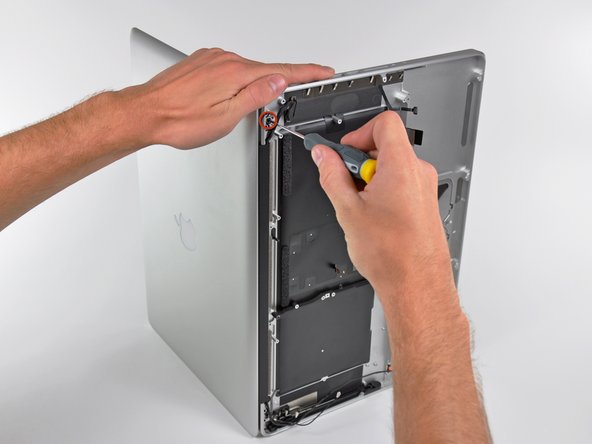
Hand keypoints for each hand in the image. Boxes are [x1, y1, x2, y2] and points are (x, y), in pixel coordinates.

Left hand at [117, 48, 334, 149]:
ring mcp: (211, 59)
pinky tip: (224, 98)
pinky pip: (229, 70)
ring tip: (236, 112)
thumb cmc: (180, 120)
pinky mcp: (201, 62)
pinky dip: (235, 82)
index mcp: (236, 73)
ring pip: (245, 72)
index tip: (324, 72)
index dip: (307, 73)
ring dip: (251, 88)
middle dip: (276, 87)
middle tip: (277, 107)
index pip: (282, 72)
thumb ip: (256, 96)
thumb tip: (280, 81)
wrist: (145, 113)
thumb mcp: (226, 117)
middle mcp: (224, 59)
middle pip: (264, 72)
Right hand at [311, 111, 455, 311]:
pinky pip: (401, 183)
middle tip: (344, 182)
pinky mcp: (425, 202)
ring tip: (358, 206)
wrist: (417, 284)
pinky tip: (372, 215)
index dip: (359, 133)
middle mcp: (418, 173)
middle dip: (359, 161)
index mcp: (401, 167)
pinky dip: (383, 191)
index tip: (342, 152)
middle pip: (386, 146)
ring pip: (392, 167)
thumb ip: (332, 176)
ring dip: (370, 179)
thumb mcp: (348, 210)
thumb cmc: (392, 255)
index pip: (384, 123)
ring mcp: (424, 188)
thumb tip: (323, 156)